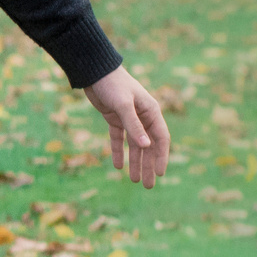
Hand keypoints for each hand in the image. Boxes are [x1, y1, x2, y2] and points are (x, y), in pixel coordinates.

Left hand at [81, 64, 169, 188]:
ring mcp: (129, 118)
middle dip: (148, 166)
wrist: (95, 71)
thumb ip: (134, 126)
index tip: (161, 173)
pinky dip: (118, 152)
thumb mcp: (124, 106)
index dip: (161, 157)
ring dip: (135, 163)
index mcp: (151, 112)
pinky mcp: (114, 118)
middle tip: (148, 185)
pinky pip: (118, 139)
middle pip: (148, 146)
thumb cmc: (113, 84)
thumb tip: (146, 146)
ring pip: (134, 145)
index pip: (160, 139)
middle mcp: (143, 117)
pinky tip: (117, 166)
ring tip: (135, 180)